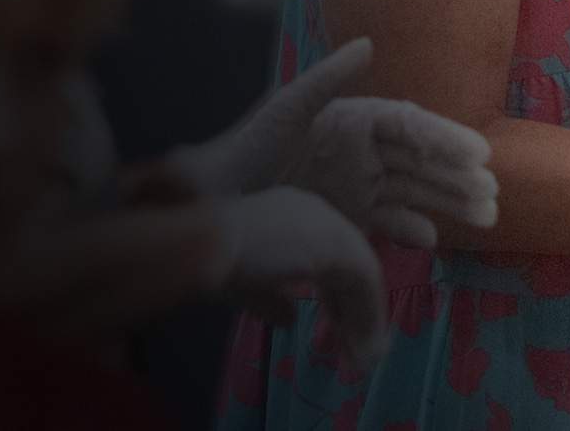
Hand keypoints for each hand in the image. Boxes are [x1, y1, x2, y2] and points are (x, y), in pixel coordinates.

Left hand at [172, 36, 499, 243]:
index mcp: (355, 119)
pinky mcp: (347, 212)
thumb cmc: (246, 148)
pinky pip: (389, 218)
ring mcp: (358, 182)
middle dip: (460, 177)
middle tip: (493, 195)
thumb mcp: (286, 109)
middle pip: (423, 161)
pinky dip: (412, 227)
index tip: (481, 153)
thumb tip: (368, 42)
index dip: (448, 139)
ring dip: (450, 202)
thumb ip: (328, 77)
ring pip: (415, 191)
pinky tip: (433, 238)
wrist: (211, 198)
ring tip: (487, 218)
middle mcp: (363, 149)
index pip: (413, 126)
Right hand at [209, 187, 388, 369]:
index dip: (334, 296)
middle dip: (352, 310)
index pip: (327, 259)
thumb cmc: (213, 262)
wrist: (202, 243)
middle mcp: (316, 214)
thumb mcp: (244, 286)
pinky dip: (367, 311)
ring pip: (361, 273)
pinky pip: (365, 279)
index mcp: (292, 218)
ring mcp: (328, 223)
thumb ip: (272, 301)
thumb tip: (291, 320)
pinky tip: (362, 340)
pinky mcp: (337, 241)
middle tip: (354, 348)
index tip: (336, 326)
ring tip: (362, 355)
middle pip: (348, 265)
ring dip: (363, 316)